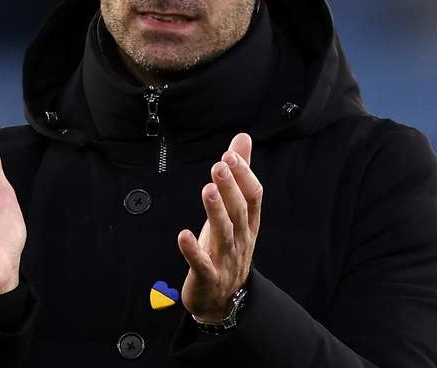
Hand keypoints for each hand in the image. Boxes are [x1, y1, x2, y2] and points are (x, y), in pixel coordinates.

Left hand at [177, 133, 262, 321]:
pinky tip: (183, 235)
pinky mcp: (207, 276)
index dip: (244, 175)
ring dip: (215, 211)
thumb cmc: (227, 247)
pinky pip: (201, 263)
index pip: (253, 196)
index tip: (230, 155)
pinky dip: (192, 250)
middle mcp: (240, 239)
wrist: (222, 298)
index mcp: (249, 223)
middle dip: (230, 187)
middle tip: (220, 165)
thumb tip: (243, 139)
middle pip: (239, 211)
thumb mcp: (236, 210)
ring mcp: (225, 259)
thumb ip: (240, 173)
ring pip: (223, 234)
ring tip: (207, 189)